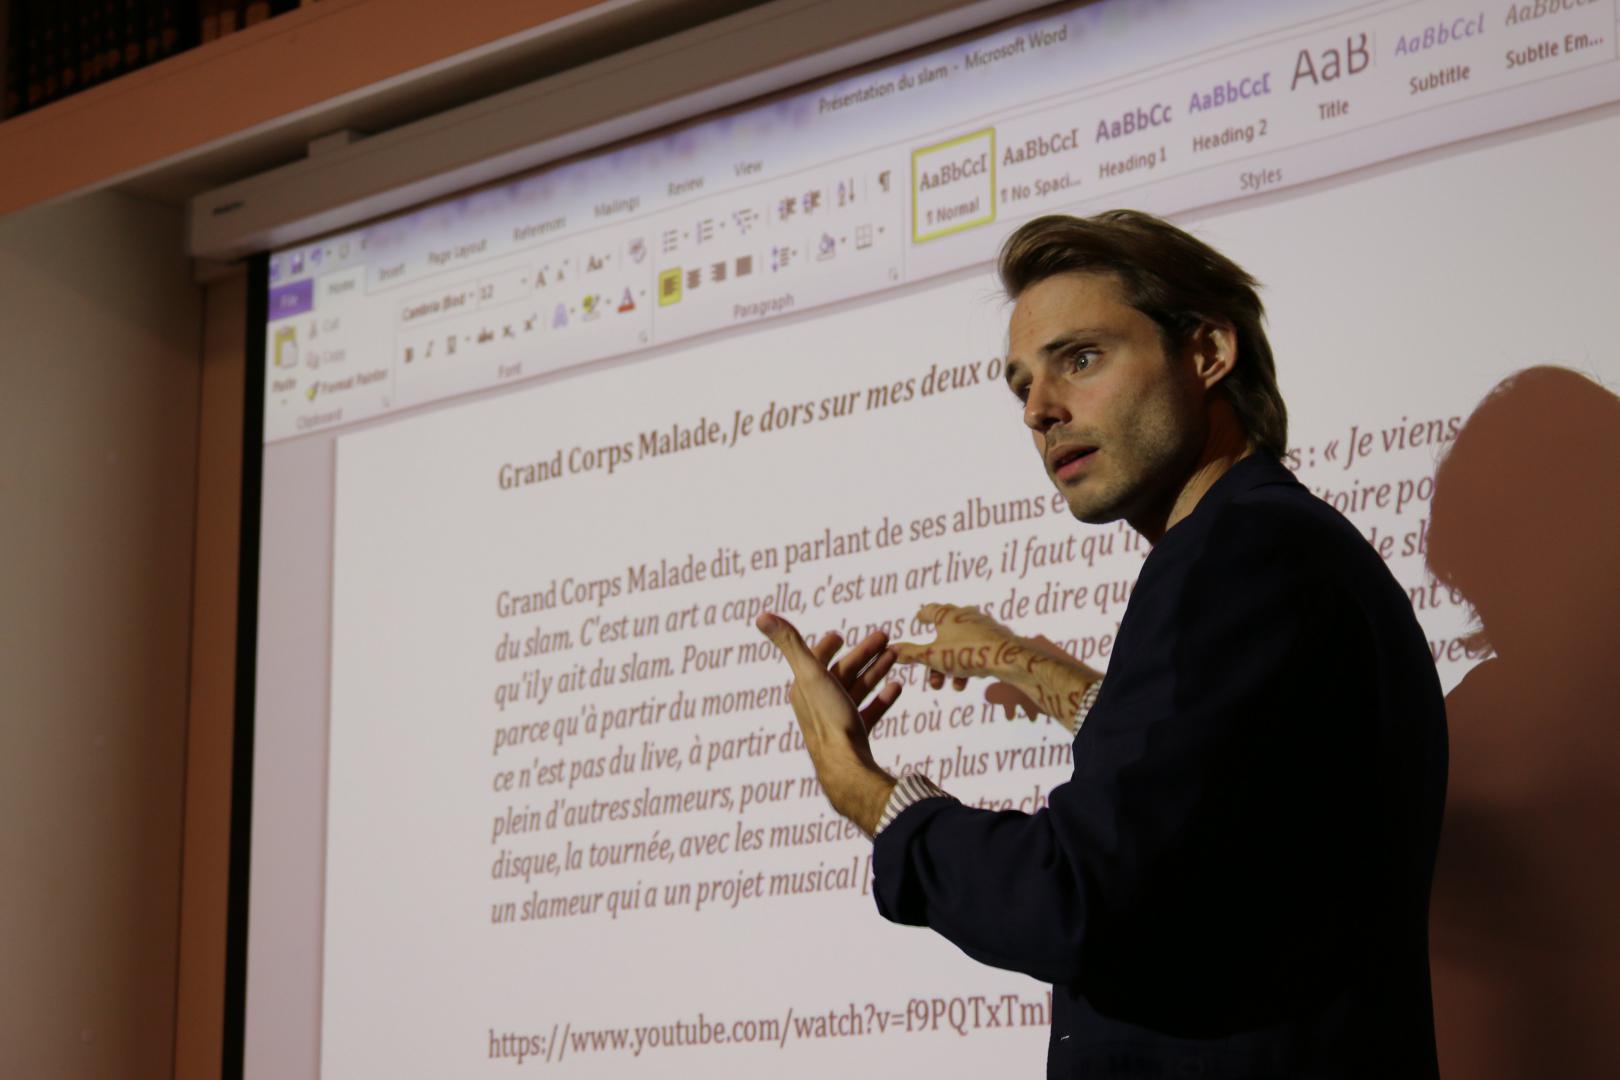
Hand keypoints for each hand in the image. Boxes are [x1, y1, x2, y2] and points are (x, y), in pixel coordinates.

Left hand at [755, 613, 903, 835]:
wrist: (846, 767)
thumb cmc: (828, 719)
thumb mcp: (810, 673)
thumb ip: (790, 642)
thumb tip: (761, 616)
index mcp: (804, 688)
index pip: (813, 660)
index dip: (826, 645)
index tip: (840, 636)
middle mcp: (818, 704)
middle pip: (842, 672)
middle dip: (863, 653)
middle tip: (885, 637)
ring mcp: (837, 721)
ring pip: (858, 689)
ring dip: (876, 670)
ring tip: (895, 655)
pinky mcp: (854, 736)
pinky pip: (870, 711)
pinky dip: (882, 697)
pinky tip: (897, 687)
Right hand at [891, 604, 1101, 730]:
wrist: (1010, 660)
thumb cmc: (969, 654)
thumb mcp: (933, 657)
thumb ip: (911, 655)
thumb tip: (890, 650)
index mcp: (948, 615)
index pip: (930, 610)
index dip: (922, 615)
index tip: (918, 618)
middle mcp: (966, 616)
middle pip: (944, 633)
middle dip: (934, 657)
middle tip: (930, 676)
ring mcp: (983, 627)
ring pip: (960, 646)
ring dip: (950, 667)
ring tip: (950, 686)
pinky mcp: (997, 640)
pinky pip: (975, 652)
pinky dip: (966, 666)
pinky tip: (965, 683)